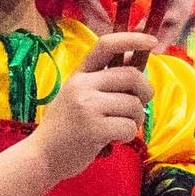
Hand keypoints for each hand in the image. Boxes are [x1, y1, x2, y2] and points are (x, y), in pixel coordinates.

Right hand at [30, 33, 156, 180]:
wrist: (42, 156)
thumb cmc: (67, 127)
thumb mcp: (79, 96)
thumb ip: (104, 80)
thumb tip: (135, 59)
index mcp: (79, 74)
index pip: (106, 45)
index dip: (132, 39)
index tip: (152, 41)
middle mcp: (82, 85)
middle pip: (132, 76)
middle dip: (145, 91)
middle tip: (139, 106)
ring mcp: (87, 106)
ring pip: (134, 105)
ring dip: (135, 120)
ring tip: (118, 127)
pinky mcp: (93, 128)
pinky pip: (129, 127)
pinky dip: (127, 136)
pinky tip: (112, 139)